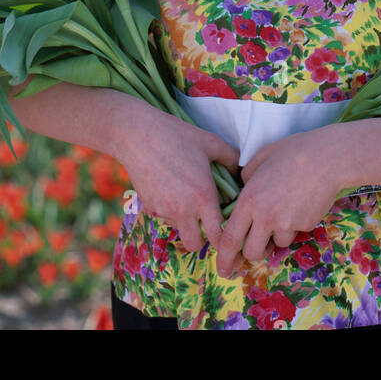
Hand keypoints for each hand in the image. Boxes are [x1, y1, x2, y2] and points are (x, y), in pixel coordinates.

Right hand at [115, 101, 240, 255]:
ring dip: (185, 222)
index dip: (225, 238)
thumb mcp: (211, 142)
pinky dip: (169, 210)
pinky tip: (169, 188)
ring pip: (178, 229)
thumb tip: (242, 172)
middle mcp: (183, 210)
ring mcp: (163, 210)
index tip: (227, 231)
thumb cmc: (177, 136)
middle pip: (195, 244)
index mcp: (203, 197)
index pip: (218, 236)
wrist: (137, 135)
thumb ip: (232, 159)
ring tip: (186, 196)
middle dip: (202, 238)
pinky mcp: (148, 207)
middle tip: (206, 221)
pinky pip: (163, 217)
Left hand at [215, 125, 347, 277]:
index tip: (223, 269)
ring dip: (277, 236)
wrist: (327, 158)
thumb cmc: (292, 152)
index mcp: (249, 201)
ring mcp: (287, 223)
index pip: (230, 238)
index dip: (224, 258)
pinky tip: (301, 203)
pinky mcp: (306, 225)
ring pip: (277, 244)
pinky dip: (295, 224)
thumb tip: (242, 191)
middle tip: (255, 246)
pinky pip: (295, 232)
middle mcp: (266, 217)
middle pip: (252, 252)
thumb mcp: (260, 158)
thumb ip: (245, 178)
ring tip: (285, 210)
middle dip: (252, 253)